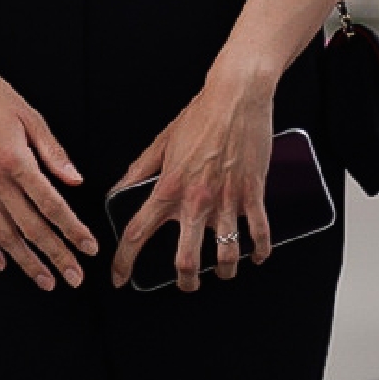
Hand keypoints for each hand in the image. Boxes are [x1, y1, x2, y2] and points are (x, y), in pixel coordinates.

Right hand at [0, 71, 92, 289]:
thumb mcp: (31, 117)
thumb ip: (54, 152)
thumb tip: (76, 181)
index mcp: (17, 161)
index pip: (52, 205)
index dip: (73, 230)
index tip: (89, 248)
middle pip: (31, 227)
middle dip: (56, 255)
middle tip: (74, 278)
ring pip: (2, 234)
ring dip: (26, 262)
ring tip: (45, 281)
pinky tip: (2, 262)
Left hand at [106, 77, 278, 291]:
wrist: (236, 96)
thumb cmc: (200, 115)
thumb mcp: (161, 142)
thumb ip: (139, 171)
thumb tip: (119, 191)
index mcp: (168, 187)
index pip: (137, 233)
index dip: (124, 262)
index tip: (120, 277)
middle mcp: (196, 199)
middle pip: (186, 260)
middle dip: (185, 281)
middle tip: (186, 282)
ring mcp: (227, 200)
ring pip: (226, 255)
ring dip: (225, 270)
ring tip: (223, 270)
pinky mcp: (253, 194)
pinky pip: (259, 234)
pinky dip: (259, 251)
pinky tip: (256, 255)